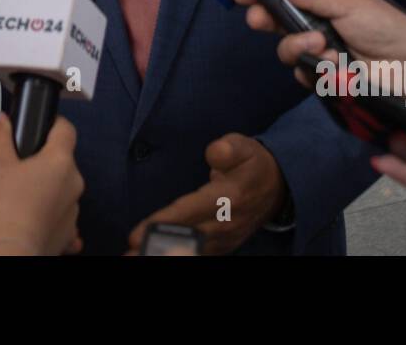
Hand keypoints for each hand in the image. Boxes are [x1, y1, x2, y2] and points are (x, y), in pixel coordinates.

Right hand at [0, 113, 83, 255]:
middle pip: (60, 161)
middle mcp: (75, 182)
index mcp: (61, 161)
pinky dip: (45, 213)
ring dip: (40, 189)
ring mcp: (75, 207)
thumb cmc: (8, 206)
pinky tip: (26, 217)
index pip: (66, 129)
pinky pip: (59, 214)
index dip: (53, 125)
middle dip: (38, 163)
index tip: (37, 129)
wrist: (16, 252)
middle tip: (13, 171)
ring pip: (58, 189)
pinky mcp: (71, 230)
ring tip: (13, 199)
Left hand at [126, 134, 286, 255]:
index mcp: (228, 197)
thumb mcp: (245, 147)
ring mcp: (223, 239)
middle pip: (184, 239)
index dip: (164, 222)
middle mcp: (224, 223)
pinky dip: (176, 257)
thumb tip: (213, 153)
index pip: (190, 211)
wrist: (278, 189)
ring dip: (162, 255)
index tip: (138, 233)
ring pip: (189, 252)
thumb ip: (229, 148)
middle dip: (155, 246)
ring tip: (131, 258)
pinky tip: (153, 256)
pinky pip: (196, 255)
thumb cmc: (253, 165)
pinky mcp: (220, 246)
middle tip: (127, 253)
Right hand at [235, 0, 405, 75]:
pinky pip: (303, 75)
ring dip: (299, 46)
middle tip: (260, 18)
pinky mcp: (324, 79)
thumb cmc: (388, 30)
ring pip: (287, 51)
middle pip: (278, 25)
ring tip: (323, 45)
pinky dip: (315, 70)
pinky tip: (333, 66)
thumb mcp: (349, 4)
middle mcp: (318, 30)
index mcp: (323, 7)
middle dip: (268, 20)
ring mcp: (320, 55)